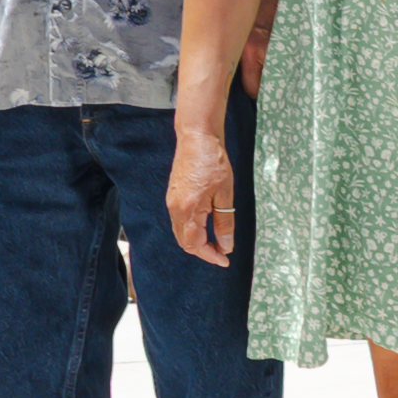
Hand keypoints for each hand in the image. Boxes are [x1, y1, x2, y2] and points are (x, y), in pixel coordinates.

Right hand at [164, 121, 239, 263]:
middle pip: (185, 243)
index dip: (211, 256)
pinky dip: (191, 231)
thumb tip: (225, 246)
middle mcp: (175, 209)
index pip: (196, 245)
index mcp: (188, 210)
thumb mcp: (225, 194)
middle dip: (203, 252)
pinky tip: (205, 227)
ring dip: (196, 242)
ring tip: (216, 242)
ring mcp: (171, 203)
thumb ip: (224, 222)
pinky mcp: (172, 196)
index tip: (226, 260)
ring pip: (181, 233)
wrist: (196, 138)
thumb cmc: (214, 163)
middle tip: (222, 253)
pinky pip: (179, 222)